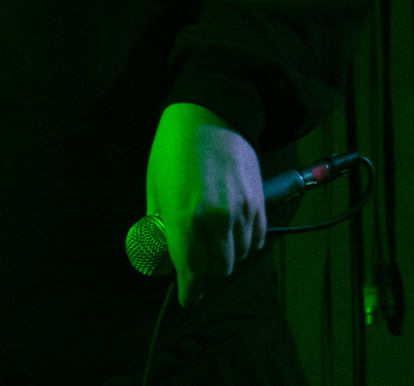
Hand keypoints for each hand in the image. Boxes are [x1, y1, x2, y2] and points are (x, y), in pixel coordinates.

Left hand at [144, 102, 265, 307]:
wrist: (210, 114)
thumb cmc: (173, 148)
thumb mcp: (154, 185)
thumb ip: (159, 222)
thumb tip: (160, 249)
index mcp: (184, 218)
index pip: (190, 269)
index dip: (189, 290)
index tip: (187, 300)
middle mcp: (216, 220)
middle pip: (217, 269)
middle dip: (205, 275)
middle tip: (195, 271)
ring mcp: (241, 213)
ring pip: (239, 257)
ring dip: (225, 260)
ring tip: (211, 249)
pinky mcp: (258, 204)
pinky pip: (256, 240)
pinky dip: (244, 245)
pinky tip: (231, 237)